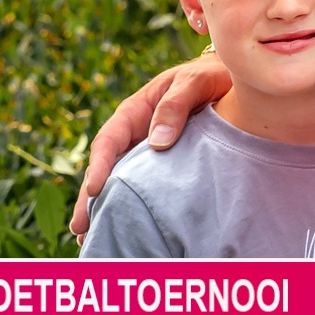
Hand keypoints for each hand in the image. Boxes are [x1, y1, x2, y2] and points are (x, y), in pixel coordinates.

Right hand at [69, 49, 232, 234]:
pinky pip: (142, 186)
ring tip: (92, 239)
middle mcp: (135, 134)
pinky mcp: (162, 165)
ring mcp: (146, 151)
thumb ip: (176, 105)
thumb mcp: (194, 81)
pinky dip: (130, 206)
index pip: (109, 140)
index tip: (95, 190)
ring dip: (104, 208)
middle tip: (80, 228)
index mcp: (135, 111)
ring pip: (120, 182)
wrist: (234, 78)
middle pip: (106, 168)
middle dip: (90, 198)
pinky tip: (126, 229)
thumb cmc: (211, 75)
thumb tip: (157, 142)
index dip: (99, 165)